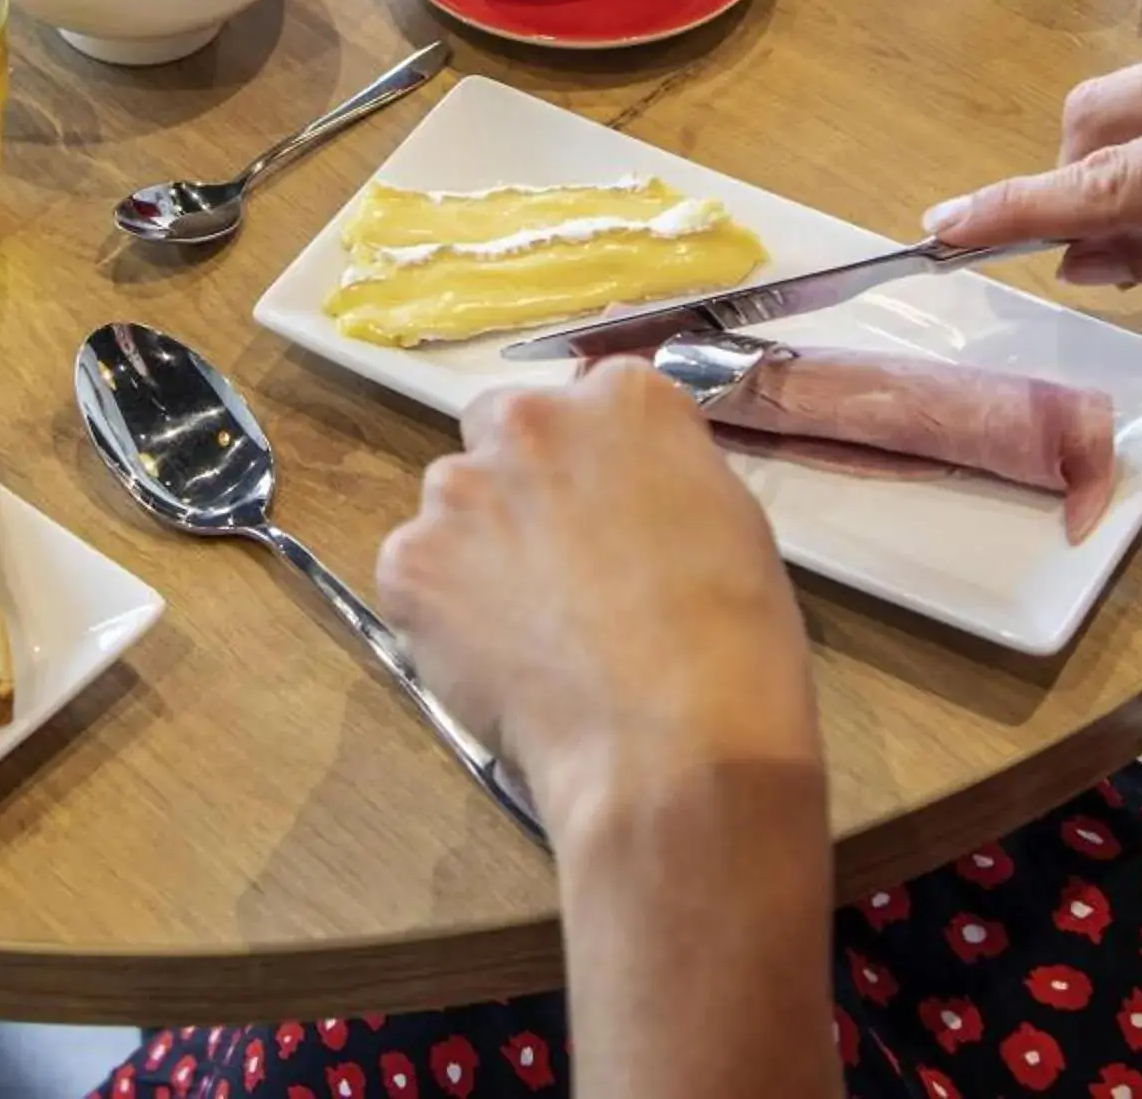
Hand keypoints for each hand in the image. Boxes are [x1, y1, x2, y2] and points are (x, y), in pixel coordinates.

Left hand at [376, 358, 817, 842]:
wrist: (672, 742)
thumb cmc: (731, 639)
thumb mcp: (726, 519)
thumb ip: (659, 476)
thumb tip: (622, 492)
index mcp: (624, 398)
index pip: (591, 399)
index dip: (595, 460)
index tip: (607, 509)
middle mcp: (531, 420)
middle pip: (503, 428)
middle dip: (519, 479)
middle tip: (554, 561)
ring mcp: (460, 488)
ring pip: (453, 502)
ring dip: (478, 545)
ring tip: (528, 630)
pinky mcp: (410, 561)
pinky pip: (417, 574)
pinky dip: (443, 613)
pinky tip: (495, 662)